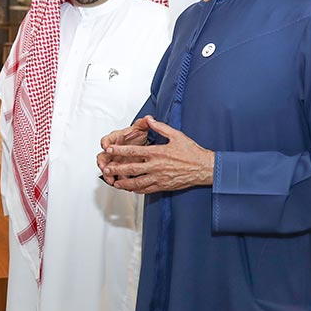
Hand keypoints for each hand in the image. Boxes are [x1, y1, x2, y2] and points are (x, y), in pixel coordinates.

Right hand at [97, 118, 151, 185]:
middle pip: (103, 156)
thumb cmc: (138, 135)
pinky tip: (122, 185)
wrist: (143, 144)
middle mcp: (113, 150)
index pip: (107, 140)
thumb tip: (148, 119)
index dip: (106, 143)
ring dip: (108, 174)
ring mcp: (115, 160)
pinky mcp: (120, 169)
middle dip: (102, 163)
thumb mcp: (141, 128)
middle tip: (104, 167)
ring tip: (111, 180)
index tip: (106, 146)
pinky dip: (119, 181)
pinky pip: (117, 176)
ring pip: (108, 168)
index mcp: (116, 139)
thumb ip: (144, 123)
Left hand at [98, 116, 213, 193]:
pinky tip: (131, 190)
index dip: (120, 150)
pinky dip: (137, 190)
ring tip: (115, 182)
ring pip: (137, 182)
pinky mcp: (164, 186)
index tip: (110, 149)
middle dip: (117, 169)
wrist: (204, 168)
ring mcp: (159, 178)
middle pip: (132, 168)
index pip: (134, 151)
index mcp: (158, 152)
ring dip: (125, 183)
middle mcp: (156, 166)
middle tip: (106, 168)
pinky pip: (147, 190)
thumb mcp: (176, 135)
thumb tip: (149, 120)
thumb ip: (160, 127)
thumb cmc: (191, 152)